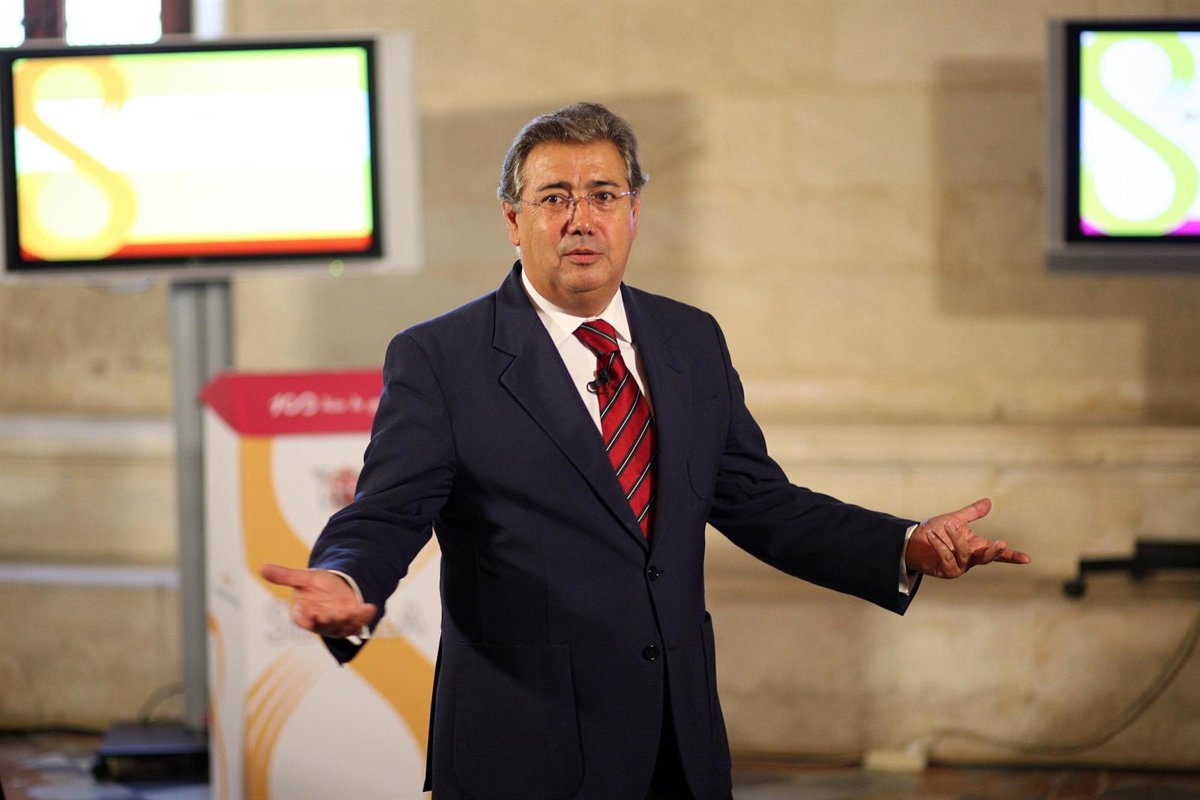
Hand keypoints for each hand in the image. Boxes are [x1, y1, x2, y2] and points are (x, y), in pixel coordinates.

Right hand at [260, 564, 377, 637]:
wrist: (337, 586)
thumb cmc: (316, 585)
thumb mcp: (302, 578)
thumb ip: (284, 576)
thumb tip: (261, 567)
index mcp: (304, 614)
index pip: (301, 619)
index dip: (304, 619)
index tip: (305, 617)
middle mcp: (320, 622)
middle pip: (324, 625)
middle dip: (329, 620)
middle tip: (333, 614)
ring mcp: (337, 624)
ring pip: (342, 625)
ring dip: (348, 619)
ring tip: (353, 610)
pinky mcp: (353, 622)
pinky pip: (359, 621)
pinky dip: (364, 615)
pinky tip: (370, 606)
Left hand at [905, 498, 1029, 578]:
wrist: (913, 542)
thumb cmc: (935, 531)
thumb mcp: (955, 520)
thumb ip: (972, 513)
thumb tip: (989, 501)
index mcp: (977, 547)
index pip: (998, 554)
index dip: (1012, 557)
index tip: (1027, 559)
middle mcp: (971, 559)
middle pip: (987, 558)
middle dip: (995, 551)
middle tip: (1001, 543)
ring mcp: (959, 567)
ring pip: (965, 554)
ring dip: (957, 539)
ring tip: (947, 524)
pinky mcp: (945, 571)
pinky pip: (947, 558)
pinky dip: (940, 545)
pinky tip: (932, 536)